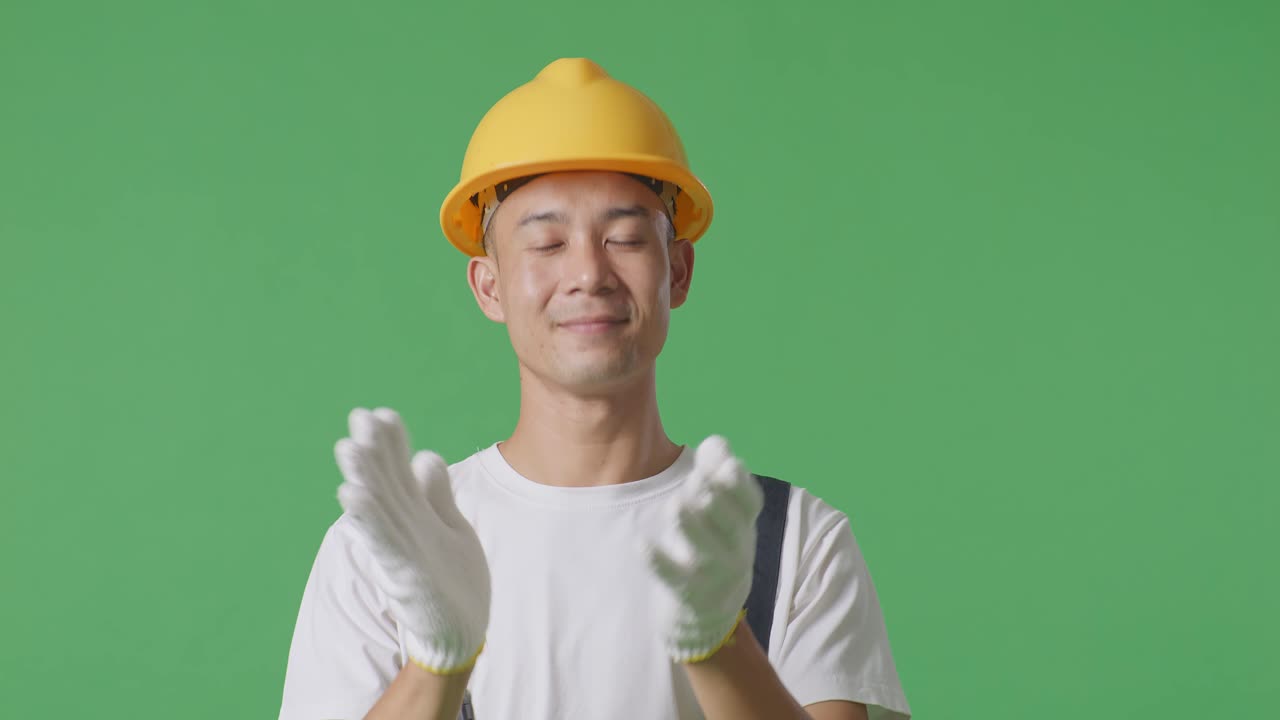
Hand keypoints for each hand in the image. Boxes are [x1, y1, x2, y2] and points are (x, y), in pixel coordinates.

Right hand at [334, 406, 490, 674]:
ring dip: (363, 479)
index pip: (401, 470)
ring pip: (379, 508)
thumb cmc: (454, 585)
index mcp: (416, 515)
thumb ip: (437, 496)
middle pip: (385, 482)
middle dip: (373, 451)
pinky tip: (352, 497)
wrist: (460, 636)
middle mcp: (404, 528)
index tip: (381, 412)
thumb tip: (425, 455)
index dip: (393, 443)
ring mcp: (402, 551)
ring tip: (348, 447)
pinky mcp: (405, 575)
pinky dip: (368, 519)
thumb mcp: (453, 530)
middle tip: (358, 416)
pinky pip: (384, 542)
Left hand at [640, 435, 763, 663]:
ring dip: (690, 525)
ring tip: (676, 505)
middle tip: (694, 483)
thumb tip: (717, 443)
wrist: (712, 609)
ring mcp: (714, 574)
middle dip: (712, 500)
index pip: (750, 503)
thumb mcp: (720, 508)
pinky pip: (674, 579)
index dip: (740, 484)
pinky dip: (659, 561)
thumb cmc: (712, 540)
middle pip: (730, 523)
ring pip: (706, 550)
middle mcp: (735, 549)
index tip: (727, 465)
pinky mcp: (689, 594)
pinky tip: (642, 544)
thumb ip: (716, 470)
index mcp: (743, 523)